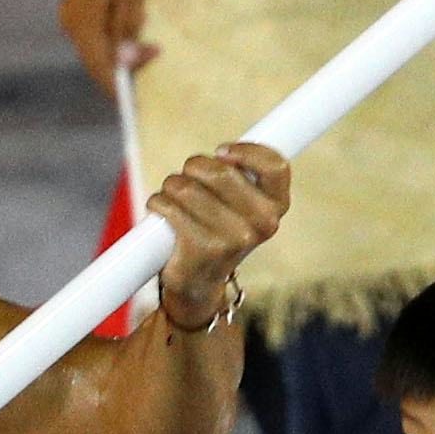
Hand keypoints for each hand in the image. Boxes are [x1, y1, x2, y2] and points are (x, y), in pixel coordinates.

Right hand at [58, 0, 155, 91]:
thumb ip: (127, 24)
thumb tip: (124, 62)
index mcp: (82, 18)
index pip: (99, 66)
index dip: (119, 87)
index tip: (140, 102)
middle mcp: (72, 22)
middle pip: (97, 62)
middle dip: (125, 71)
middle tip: (156, 60)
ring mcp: (73, 16)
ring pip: (98, 50)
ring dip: (122, 57)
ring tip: (150, 51)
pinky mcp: (80, 10)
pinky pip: (97, 37)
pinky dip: (116, 43)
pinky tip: (135, 37)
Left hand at [147, 142, 289, 322]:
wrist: (200, 283)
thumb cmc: (218, 230)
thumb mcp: (242, 204)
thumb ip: (241, 175)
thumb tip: (220, 154)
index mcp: (276, 207)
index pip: (274, 166)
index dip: (245, 150)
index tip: (220, 152)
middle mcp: (262, 224)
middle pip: (219, 170)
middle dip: (194, 167)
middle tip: (188, 179)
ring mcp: (234, 238)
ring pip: (186, 186)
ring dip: (171, 186)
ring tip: (174, 200)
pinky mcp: (202, 249)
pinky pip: (168, 206)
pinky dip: (158, 203)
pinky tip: (162, 212)